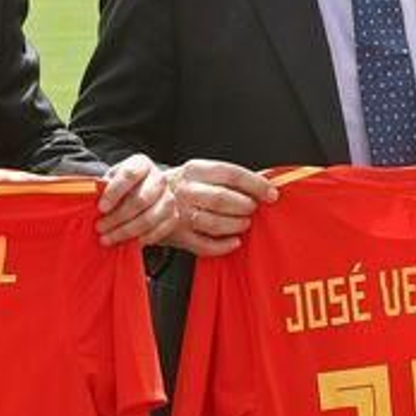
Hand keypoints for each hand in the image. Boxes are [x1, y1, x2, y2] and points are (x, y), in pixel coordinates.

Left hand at [95, 154, 176, 246]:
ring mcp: (168, 197)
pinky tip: (129, 242)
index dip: (114, 192)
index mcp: (141, 164)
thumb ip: (103, 187)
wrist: (142, 192)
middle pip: (140, 200)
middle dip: (117, 217)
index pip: (129, 175)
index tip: (100, 208)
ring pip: (149, 218)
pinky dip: (142, 239)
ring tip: (108, 238)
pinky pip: (159, 230)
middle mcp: (158, 179)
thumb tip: (90, 198)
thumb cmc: (122, 187)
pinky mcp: (173, 215)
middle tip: (100, 227)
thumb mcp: (111, 180)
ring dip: (126, 231)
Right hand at [162, 159, 278, 256]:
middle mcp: (185, 190)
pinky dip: (224, 245)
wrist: (144, 199)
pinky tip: (234, 241)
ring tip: (243, 224)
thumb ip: (226, 177)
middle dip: (245, 206)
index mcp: (194, 170)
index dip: (255, 184)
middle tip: (252, 209)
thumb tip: (264, 182)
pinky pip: (205, 245)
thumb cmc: (182, 185)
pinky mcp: (178, 235)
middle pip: (223, 198)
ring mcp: (180, 214)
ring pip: (215, 223)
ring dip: (237, 225)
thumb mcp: (199, 172)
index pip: (230, 173)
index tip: (271, 193)